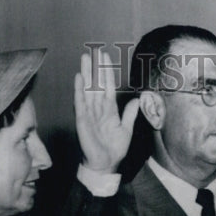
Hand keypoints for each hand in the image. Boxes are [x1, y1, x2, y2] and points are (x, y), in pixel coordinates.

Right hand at [74, 50, 139, 173]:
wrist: (106, 164)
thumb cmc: (114, 148)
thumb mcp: (126, 129)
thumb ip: (130, 114)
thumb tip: (137, 99)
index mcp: (109, 109)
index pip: (108, 86)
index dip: (107, 72)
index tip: (106, 57)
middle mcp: (98, 108)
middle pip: (96, 83)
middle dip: (95, 67)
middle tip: (94, 50)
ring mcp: (89, 113)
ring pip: (87, 89)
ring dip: (86, 73)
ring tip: (84, 58)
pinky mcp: (82, 120)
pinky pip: (80, 103)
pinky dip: (79, 90)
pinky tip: (79, 78)